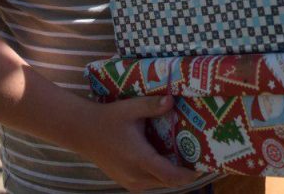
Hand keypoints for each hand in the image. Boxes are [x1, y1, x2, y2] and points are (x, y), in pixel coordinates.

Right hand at [73, 95, 201, 191]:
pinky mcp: (125, 182)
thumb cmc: (108, 119)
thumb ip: (152, 105)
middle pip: (167, 182)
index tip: (201, 166)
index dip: (188, 175)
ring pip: (158, 184)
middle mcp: (135, 175)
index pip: (170, 176)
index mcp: (139, 159)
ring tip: (183, 158)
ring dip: (170, 175)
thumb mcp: (130, 109)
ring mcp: (129, 182)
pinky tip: (163, 160)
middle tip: (196, 157)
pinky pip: (148, 183)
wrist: (83, 132)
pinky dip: (158, 176)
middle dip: (183, 174)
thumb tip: (172, 100)